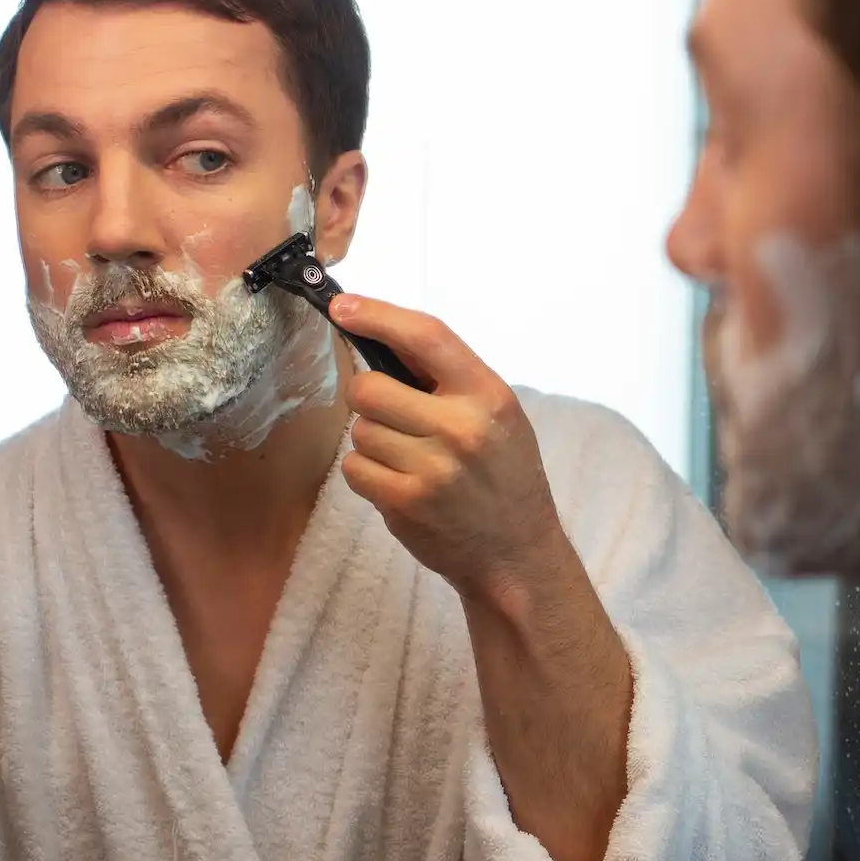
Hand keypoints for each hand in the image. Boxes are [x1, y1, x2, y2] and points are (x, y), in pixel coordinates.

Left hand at [333, 294, 631, 860]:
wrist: (516, 555)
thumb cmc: (503, 476)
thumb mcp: (498, 416)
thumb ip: (448, 380)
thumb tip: (375, 334)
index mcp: (490, 395)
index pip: (427, 336)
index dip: (378, 314)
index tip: (343, 306)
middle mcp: (463, 428)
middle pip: (370, 388)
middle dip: (371, 399)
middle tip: (396, 417)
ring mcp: (432, 469)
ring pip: (359, 430)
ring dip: (374, 442)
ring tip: (412, 461)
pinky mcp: (405, 504)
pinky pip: (355, 467)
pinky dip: (368, 474)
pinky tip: (402, 486)